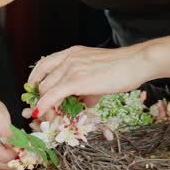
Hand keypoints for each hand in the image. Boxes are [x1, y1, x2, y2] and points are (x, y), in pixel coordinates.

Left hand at [28, 44, 161, 117]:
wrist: (135, 63)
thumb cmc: (124, 68)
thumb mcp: (99, 75)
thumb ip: (88, 88)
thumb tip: (84, 103)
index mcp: (73, 53)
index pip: (44, 64)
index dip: (36, 80)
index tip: (34, 92)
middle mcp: (68, 58)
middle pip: (43, 79)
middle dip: (39, 98)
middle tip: (42, 110)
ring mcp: (70, 68)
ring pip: (45, 89)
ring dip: (44, 105)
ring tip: (49, 117)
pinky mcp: (75, 81)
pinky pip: (51, 96)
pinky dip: (44, 106)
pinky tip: (41, 114)